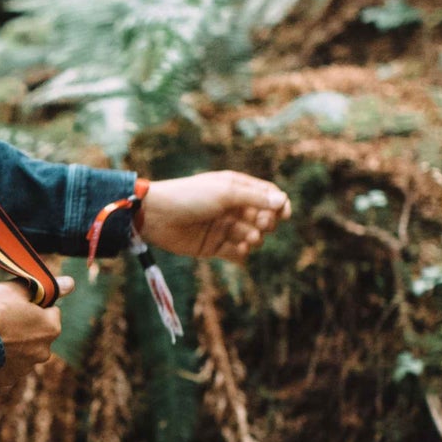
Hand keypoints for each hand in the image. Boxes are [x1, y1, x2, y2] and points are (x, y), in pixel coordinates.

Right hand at [0, 275, 72, 367]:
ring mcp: (27, 367)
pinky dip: (3, 358)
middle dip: (27, 327)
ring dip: (15, 344)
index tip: (19, 304)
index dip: (34, 305)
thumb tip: (70, 283)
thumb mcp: (18, 289)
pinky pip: (9, 365)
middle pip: (38, 334)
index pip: (51, 311)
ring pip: (24, 351)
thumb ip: (46, 287)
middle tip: (5, 319)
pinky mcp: (9, 378)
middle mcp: (44, 350)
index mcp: (51, 327)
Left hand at [139, 172, 290, 262]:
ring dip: (255, 238)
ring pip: (251, 236)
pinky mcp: (212, 246)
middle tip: (261, 225)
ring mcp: (222, 228)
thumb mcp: (225, 192)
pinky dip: (242, 253)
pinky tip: (241, 250)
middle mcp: (231, 207)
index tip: (284, 214)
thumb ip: (254, 198)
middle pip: (262, 217)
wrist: (157, 216)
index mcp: (236, 188)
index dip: (279, 205)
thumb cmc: (190, 197)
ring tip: (249, 239)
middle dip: (267, 223)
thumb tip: (282, 201)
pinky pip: (235, 253)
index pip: (267, 196)